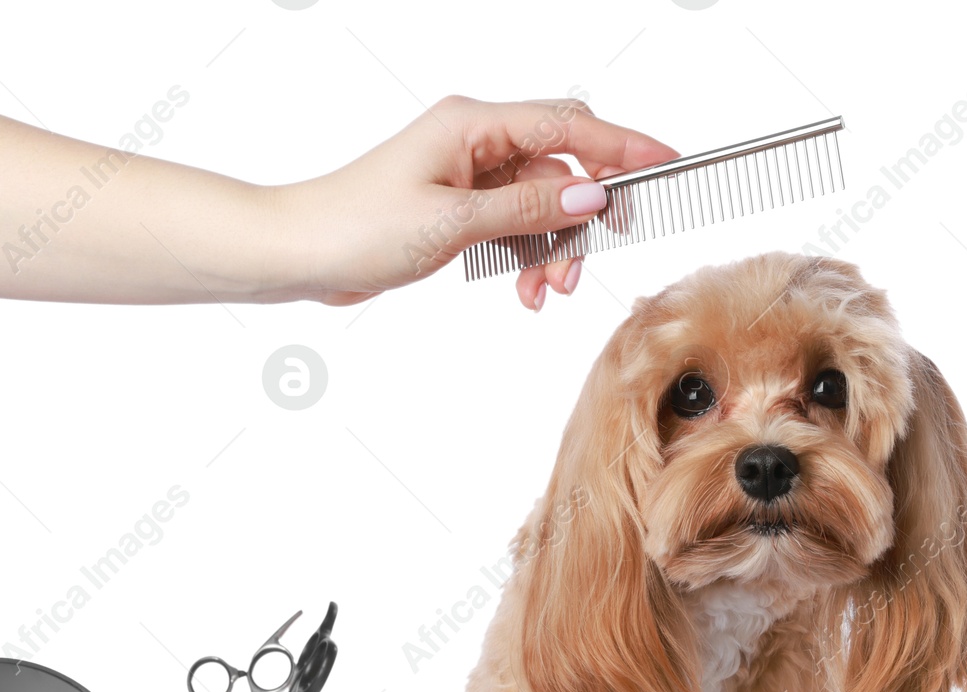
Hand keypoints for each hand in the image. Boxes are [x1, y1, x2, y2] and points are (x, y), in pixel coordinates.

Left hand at [282, 95, 677, 309]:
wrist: (299, 253)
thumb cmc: (356, 226)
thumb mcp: (453, 222)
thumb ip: (528, 208)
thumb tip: (589, 193)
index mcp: (473, 125)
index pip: (569, 126)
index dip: (623, 146)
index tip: (666, 163)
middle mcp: (474, 142)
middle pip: (561, 168)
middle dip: (581, 220)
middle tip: (579, 269)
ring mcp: (467, 176)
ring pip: (541, 205)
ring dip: (552, 249)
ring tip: (544, 291)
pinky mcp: (457, 209)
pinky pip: (515, 226)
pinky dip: (526, 257)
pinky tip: (525, 290)